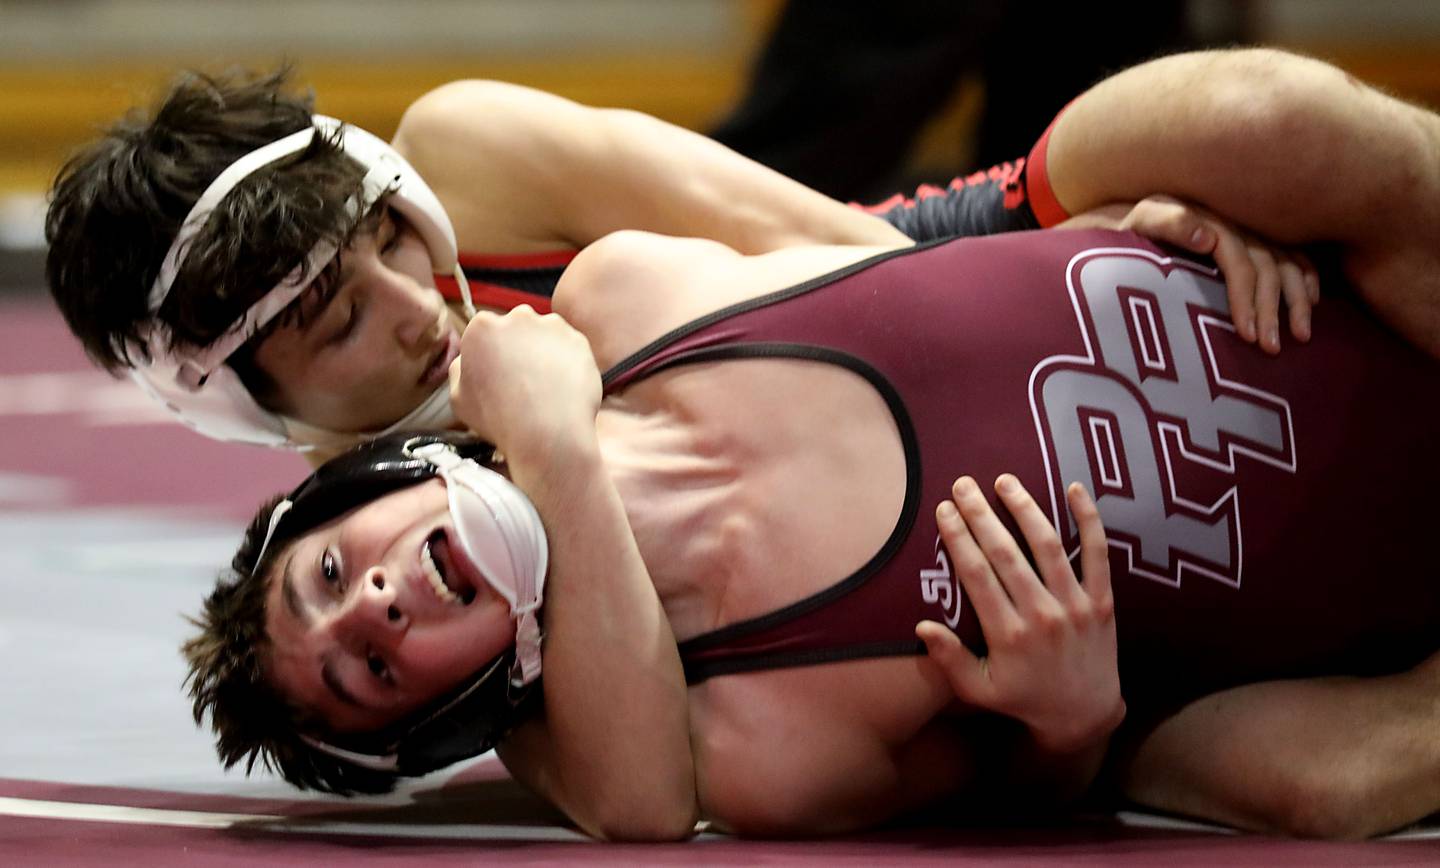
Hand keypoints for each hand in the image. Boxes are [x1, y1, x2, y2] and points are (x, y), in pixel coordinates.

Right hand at [448, 305, 601, 459]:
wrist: (547, 432)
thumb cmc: (499, 419)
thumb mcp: (459, 397)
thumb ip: (460, 369)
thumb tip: (466, 360)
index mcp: (483, 327)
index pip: (486, 330)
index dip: (493, 352)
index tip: (499, 371)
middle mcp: (517, 317)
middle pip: (517, 326)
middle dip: (519, 347)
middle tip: (522, 379)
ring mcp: (551, 326)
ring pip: (545, 334)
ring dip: (543, 352)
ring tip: (543, 386)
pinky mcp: (578, 339)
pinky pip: (570, 347)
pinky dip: (567, 361)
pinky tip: (560, 386)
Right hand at [916, 475, 1123, 754]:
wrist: (1085, 715)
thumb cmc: (1024, 699)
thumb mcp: (979, 690)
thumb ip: (950, 659)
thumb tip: (922, 626)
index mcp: (1008, 635)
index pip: (977, 575)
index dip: (958, 538)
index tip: (944, 510)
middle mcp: (1042, 616)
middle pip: (1006, 554)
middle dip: (981, 515)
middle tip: (963, 485)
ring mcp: (1076, 606)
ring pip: (1048, 547)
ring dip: (1025, 509)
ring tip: (1005, 481)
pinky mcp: (1103, 601)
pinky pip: (1098, 554)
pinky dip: (1089, 519)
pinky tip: (1074, 487)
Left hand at [1117, 195, 1318, 354]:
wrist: (1131, 219)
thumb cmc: (1129, 231)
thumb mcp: (1139, 221)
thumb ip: (1167, 223)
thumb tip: (1206, 238)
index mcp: (1212, 221)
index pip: (1240, 263)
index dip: (1246, 298)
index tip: (1246, 336)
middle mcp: (1238, 224)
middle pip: (1268, 268)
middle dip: (1274, 310)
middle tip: (1272, 349)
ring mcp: (1250, 231)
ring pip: (1287, 264)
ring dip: (1298, 299)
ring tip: (1302, 337)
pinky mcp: (1256, 238)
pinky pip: (1293, 255)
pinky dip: (1307, 276)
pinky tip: (1313, 302)